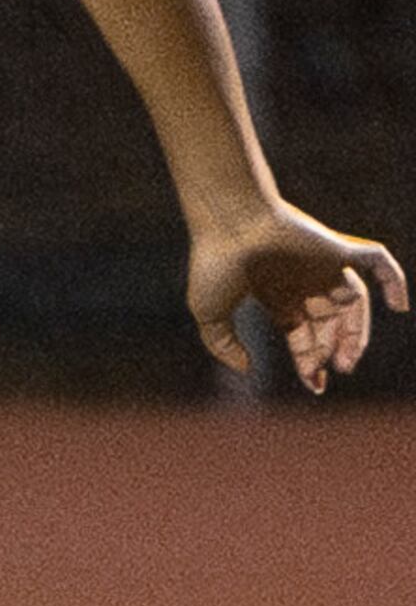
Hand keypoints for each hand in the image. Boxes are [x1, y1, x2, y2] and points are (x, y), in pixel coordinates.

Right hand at [187, 201, 404, 391]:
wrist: (229, 221)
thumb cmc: (214, 263)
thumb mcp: (209, 314)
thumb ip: (222, 345)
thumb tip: (247, 370)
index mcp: (275, 294)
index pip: (301, 332)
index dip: (308, 359)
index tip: (316, 384)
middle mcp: (302, 280)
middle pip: (330, 322)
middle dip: (334, 348)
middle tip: (338, 369)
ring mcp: (322, 263)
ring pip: (354, 302)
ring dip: (357, 331)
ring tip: (349, 358)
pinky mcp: (337, 247)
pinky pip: (376, 262)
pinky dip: (394, 281)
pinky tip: (399, 307)